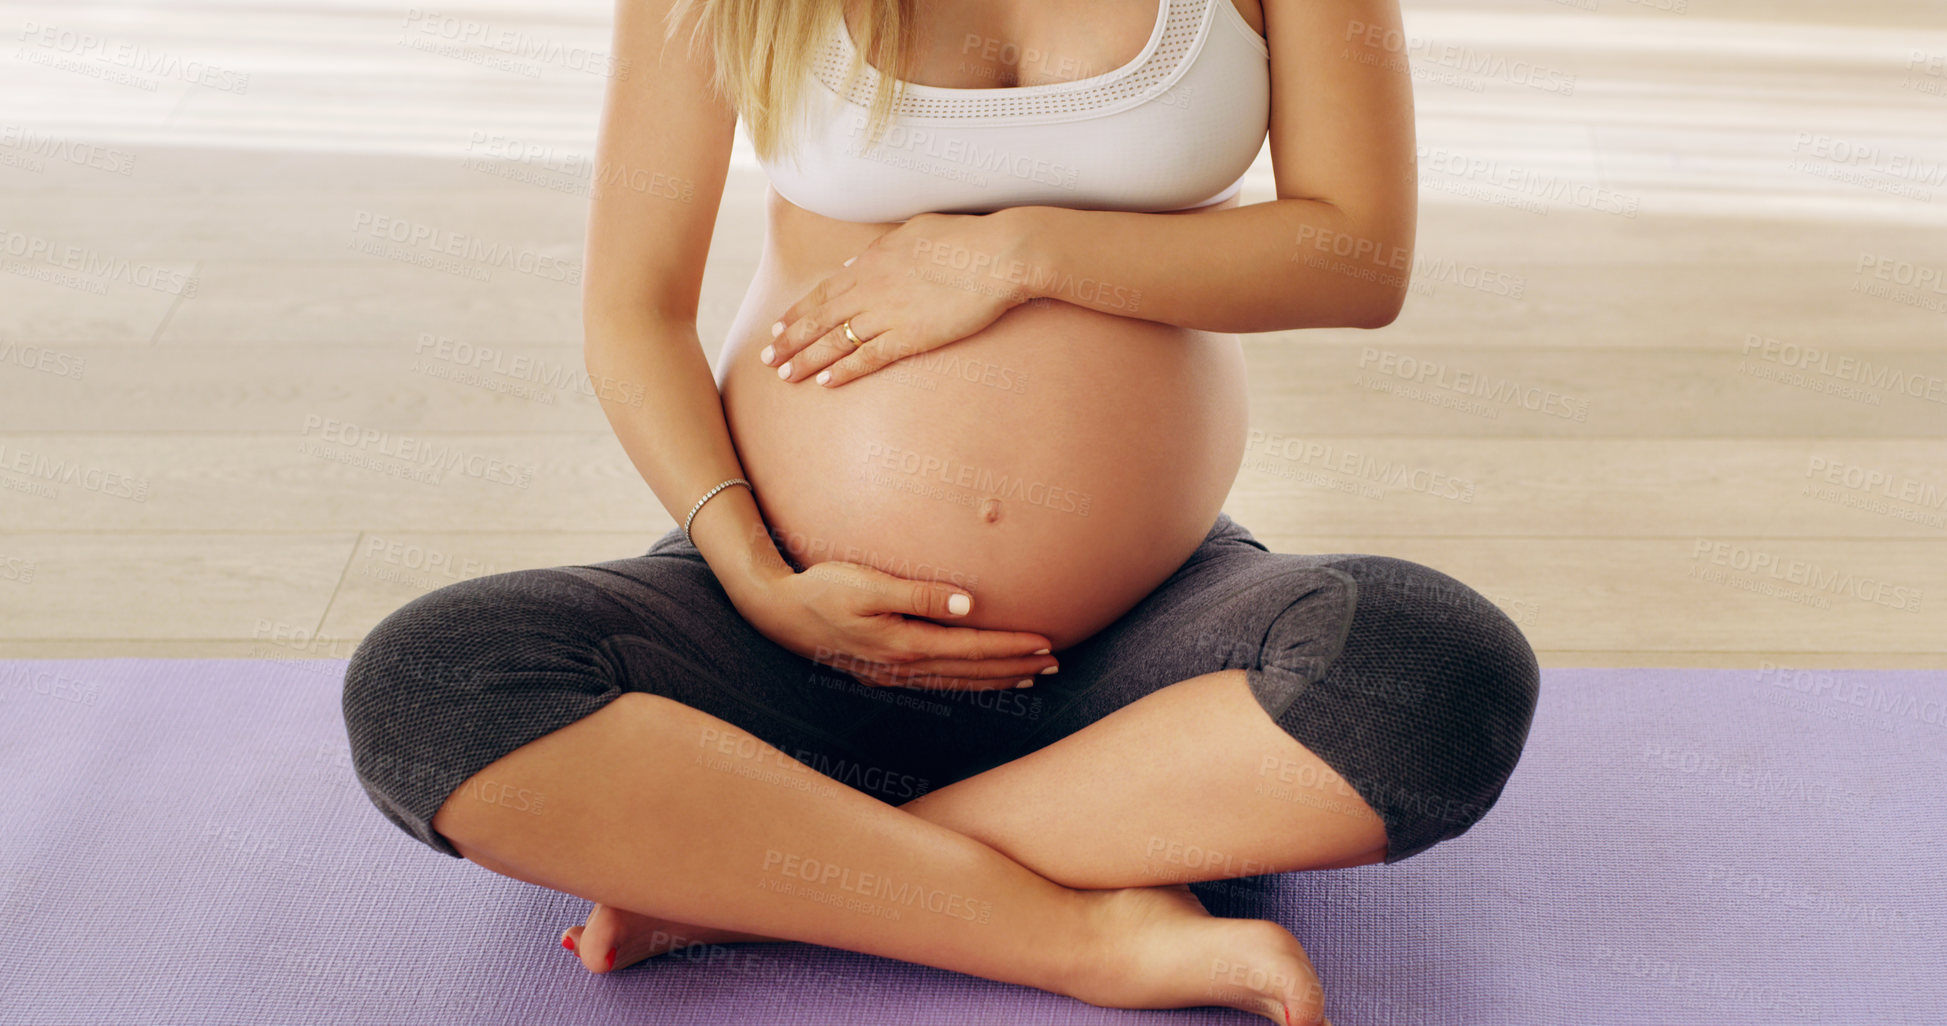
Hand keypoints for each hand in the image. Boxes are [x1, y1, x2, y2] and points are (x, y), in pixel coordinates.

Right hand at [731, 559, 1057, 690]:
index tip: (1046, 642)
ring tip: (1032, 675)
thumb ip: (919, 594)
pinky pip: (940, 682)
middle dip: (1016, 667)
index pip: (972, 649)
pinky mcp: (885, 671)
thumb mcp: (868, 584)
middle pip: (973, 672)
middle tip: (1057, 664)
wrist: (780, 613)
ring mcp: (894, 674)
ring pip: (959, 681)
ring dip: (998, 678)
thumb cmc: (822, 589)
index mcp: (904, 645)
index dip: (1011, 647)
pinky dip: (970, 681)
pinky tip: (982, 677)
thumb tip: (968, 604)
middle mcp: (903, 667)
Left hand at [762, 209, 1039, 387]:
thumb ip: (880, 249)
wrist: (997, 255)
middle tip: (768, 359)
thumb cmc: (963, 239)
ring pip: (836, 341)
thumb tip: (855, 261)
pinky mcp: (911, 337)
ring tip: (786, 376)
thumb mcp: (913, 231)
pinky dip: (845, 370)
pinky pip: (869, 358)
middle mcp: (871, 288)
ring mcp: (889, 314)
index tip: (778, 327)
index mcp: (870, 262)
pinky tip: (826, 382)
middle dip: (790, 340)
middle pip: (820, 319)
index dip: (798, 312)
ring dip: (808, 360)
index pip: (823, 292)